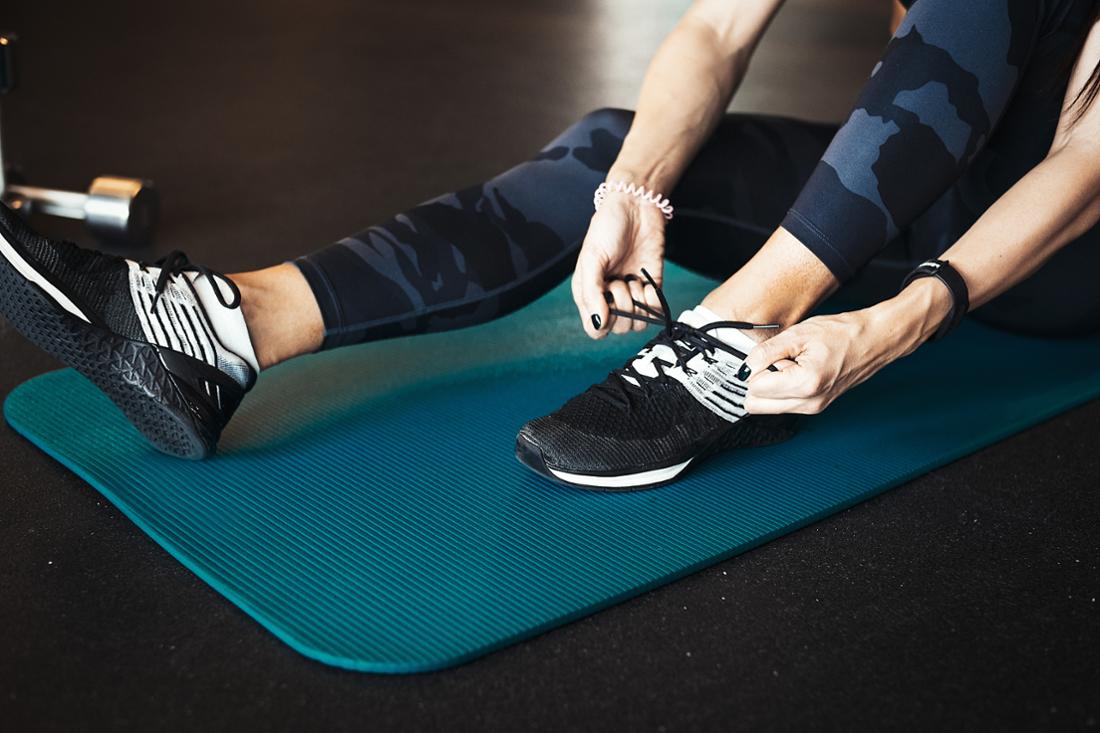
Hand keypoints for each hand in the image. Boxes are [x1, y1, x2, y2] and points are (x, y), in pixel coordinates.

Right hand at [572, 193, 666, 338]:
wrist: (636, 207)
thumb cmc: (607, 228)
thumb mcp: (591, 258)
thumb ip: (591, 293)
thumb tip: (598, 323)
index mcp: (590, 294)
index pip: (595, 329)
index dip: (603, 322)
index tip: (606, 302)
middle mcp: (610, 298)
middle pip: (619, 329)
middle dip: (621, 306)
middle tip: (618, 281)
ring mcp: (632, 294)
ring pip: (638, 323)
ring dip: (637, 303)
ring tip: (632, 280)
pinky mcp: (652, 287)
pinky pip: (656, 310)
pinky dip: (653, 299)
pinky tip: (645, 281)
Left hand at [742, 310, 892, 414]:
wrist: (873, 340)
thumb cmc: (843, 334)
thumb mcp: (797, 334)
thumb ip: (766, 353)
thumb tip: (744, 368)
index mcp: (804, 384)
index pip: (754, 387)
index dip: (755, 368)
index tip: (770, 355)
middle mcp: (808, 403)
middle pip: (756, 405)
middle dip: (759, 381)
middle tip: (779, 361)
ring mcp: (813, 407)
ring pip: (767, 407)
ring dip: (771, 385)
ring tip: (793, 364)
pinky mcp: (815, 406)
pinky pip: (783, 403)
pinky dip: (782, 388)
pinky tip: (798, 370)